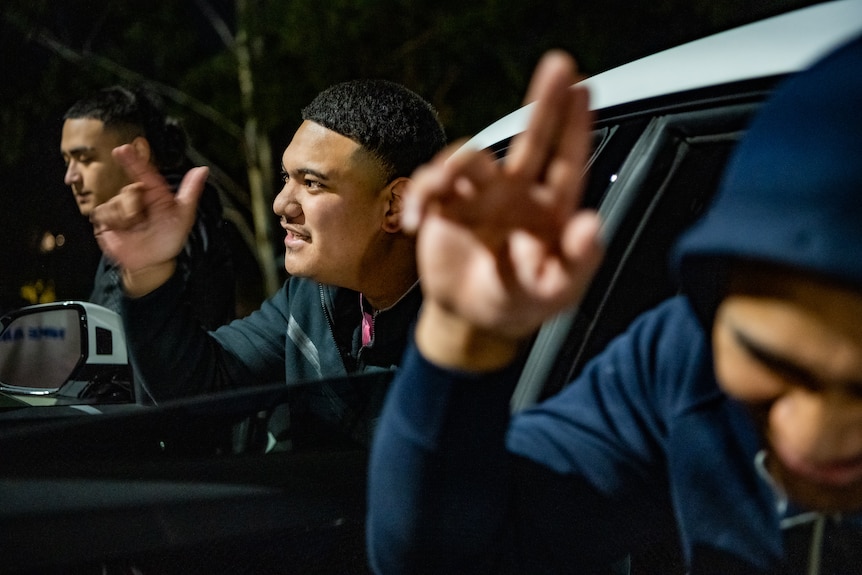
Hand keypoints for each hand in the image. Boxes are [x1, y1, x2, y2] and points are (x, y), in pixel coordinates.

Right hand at [90, 144, 207, 296]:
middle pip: (129, 191)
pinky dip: (114, 223)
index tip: (123, 149)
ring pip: (116, 203)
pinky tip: (122, 231)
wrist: (152, 261)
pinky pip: (104, 214)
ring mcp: (120, 206)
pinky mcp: (106, 217)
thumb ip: (191, 192)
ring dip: (126, 219)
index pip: (143, 172)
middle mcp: (136, 195)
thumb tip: (203, 170)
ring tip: (135, 229)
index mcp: (155, 192)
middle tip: (144, 222)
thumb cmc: (169, 237)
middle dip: (136, 208)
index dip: (133, 160)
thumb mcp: (183, 215)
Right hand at [405, 51, 603, 369]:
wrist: (469, 321)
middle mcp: (516, 194)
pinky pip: (429, 184)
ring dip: (455, 166)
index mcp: (549, 211)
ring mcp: (478, 196)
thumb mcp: (554, 293)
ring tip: (440, 191)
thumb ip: (576, 263)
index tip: (585, 88)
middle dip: (545, 102)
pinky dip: (420, 196)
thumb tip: (590, 224)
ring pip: (470, 158)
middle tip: (558, 64)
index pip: (568, 163)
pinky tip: (418, 222)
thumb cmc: (518, 304)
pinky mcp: (444, 205)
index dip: (576, 127)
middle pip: (532, 139)